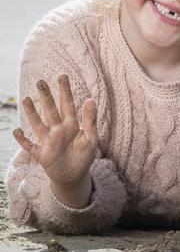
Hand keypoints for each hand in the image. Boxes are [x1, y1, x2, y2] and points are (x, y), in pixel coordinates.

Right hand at [13, 75, 98, 206]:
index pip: (67, 104)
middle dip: (46, 96)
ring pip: (38, 124)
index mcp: (71, 124)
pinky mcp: (41, 154)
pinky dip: (23, 140)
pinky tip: (16, 131)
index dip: (65, 90)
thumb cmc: (85, 155)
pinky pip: (29, 146)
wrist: (75, 176)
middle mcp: (58, 130)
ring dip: (32, 113)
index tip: (62, 75)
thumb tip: (91, 99)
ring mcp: (48, 141)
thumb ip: (90, 120)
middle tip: (40, 81)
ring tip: (26, 99)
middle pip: (51, 110)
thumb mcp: (91, 138)